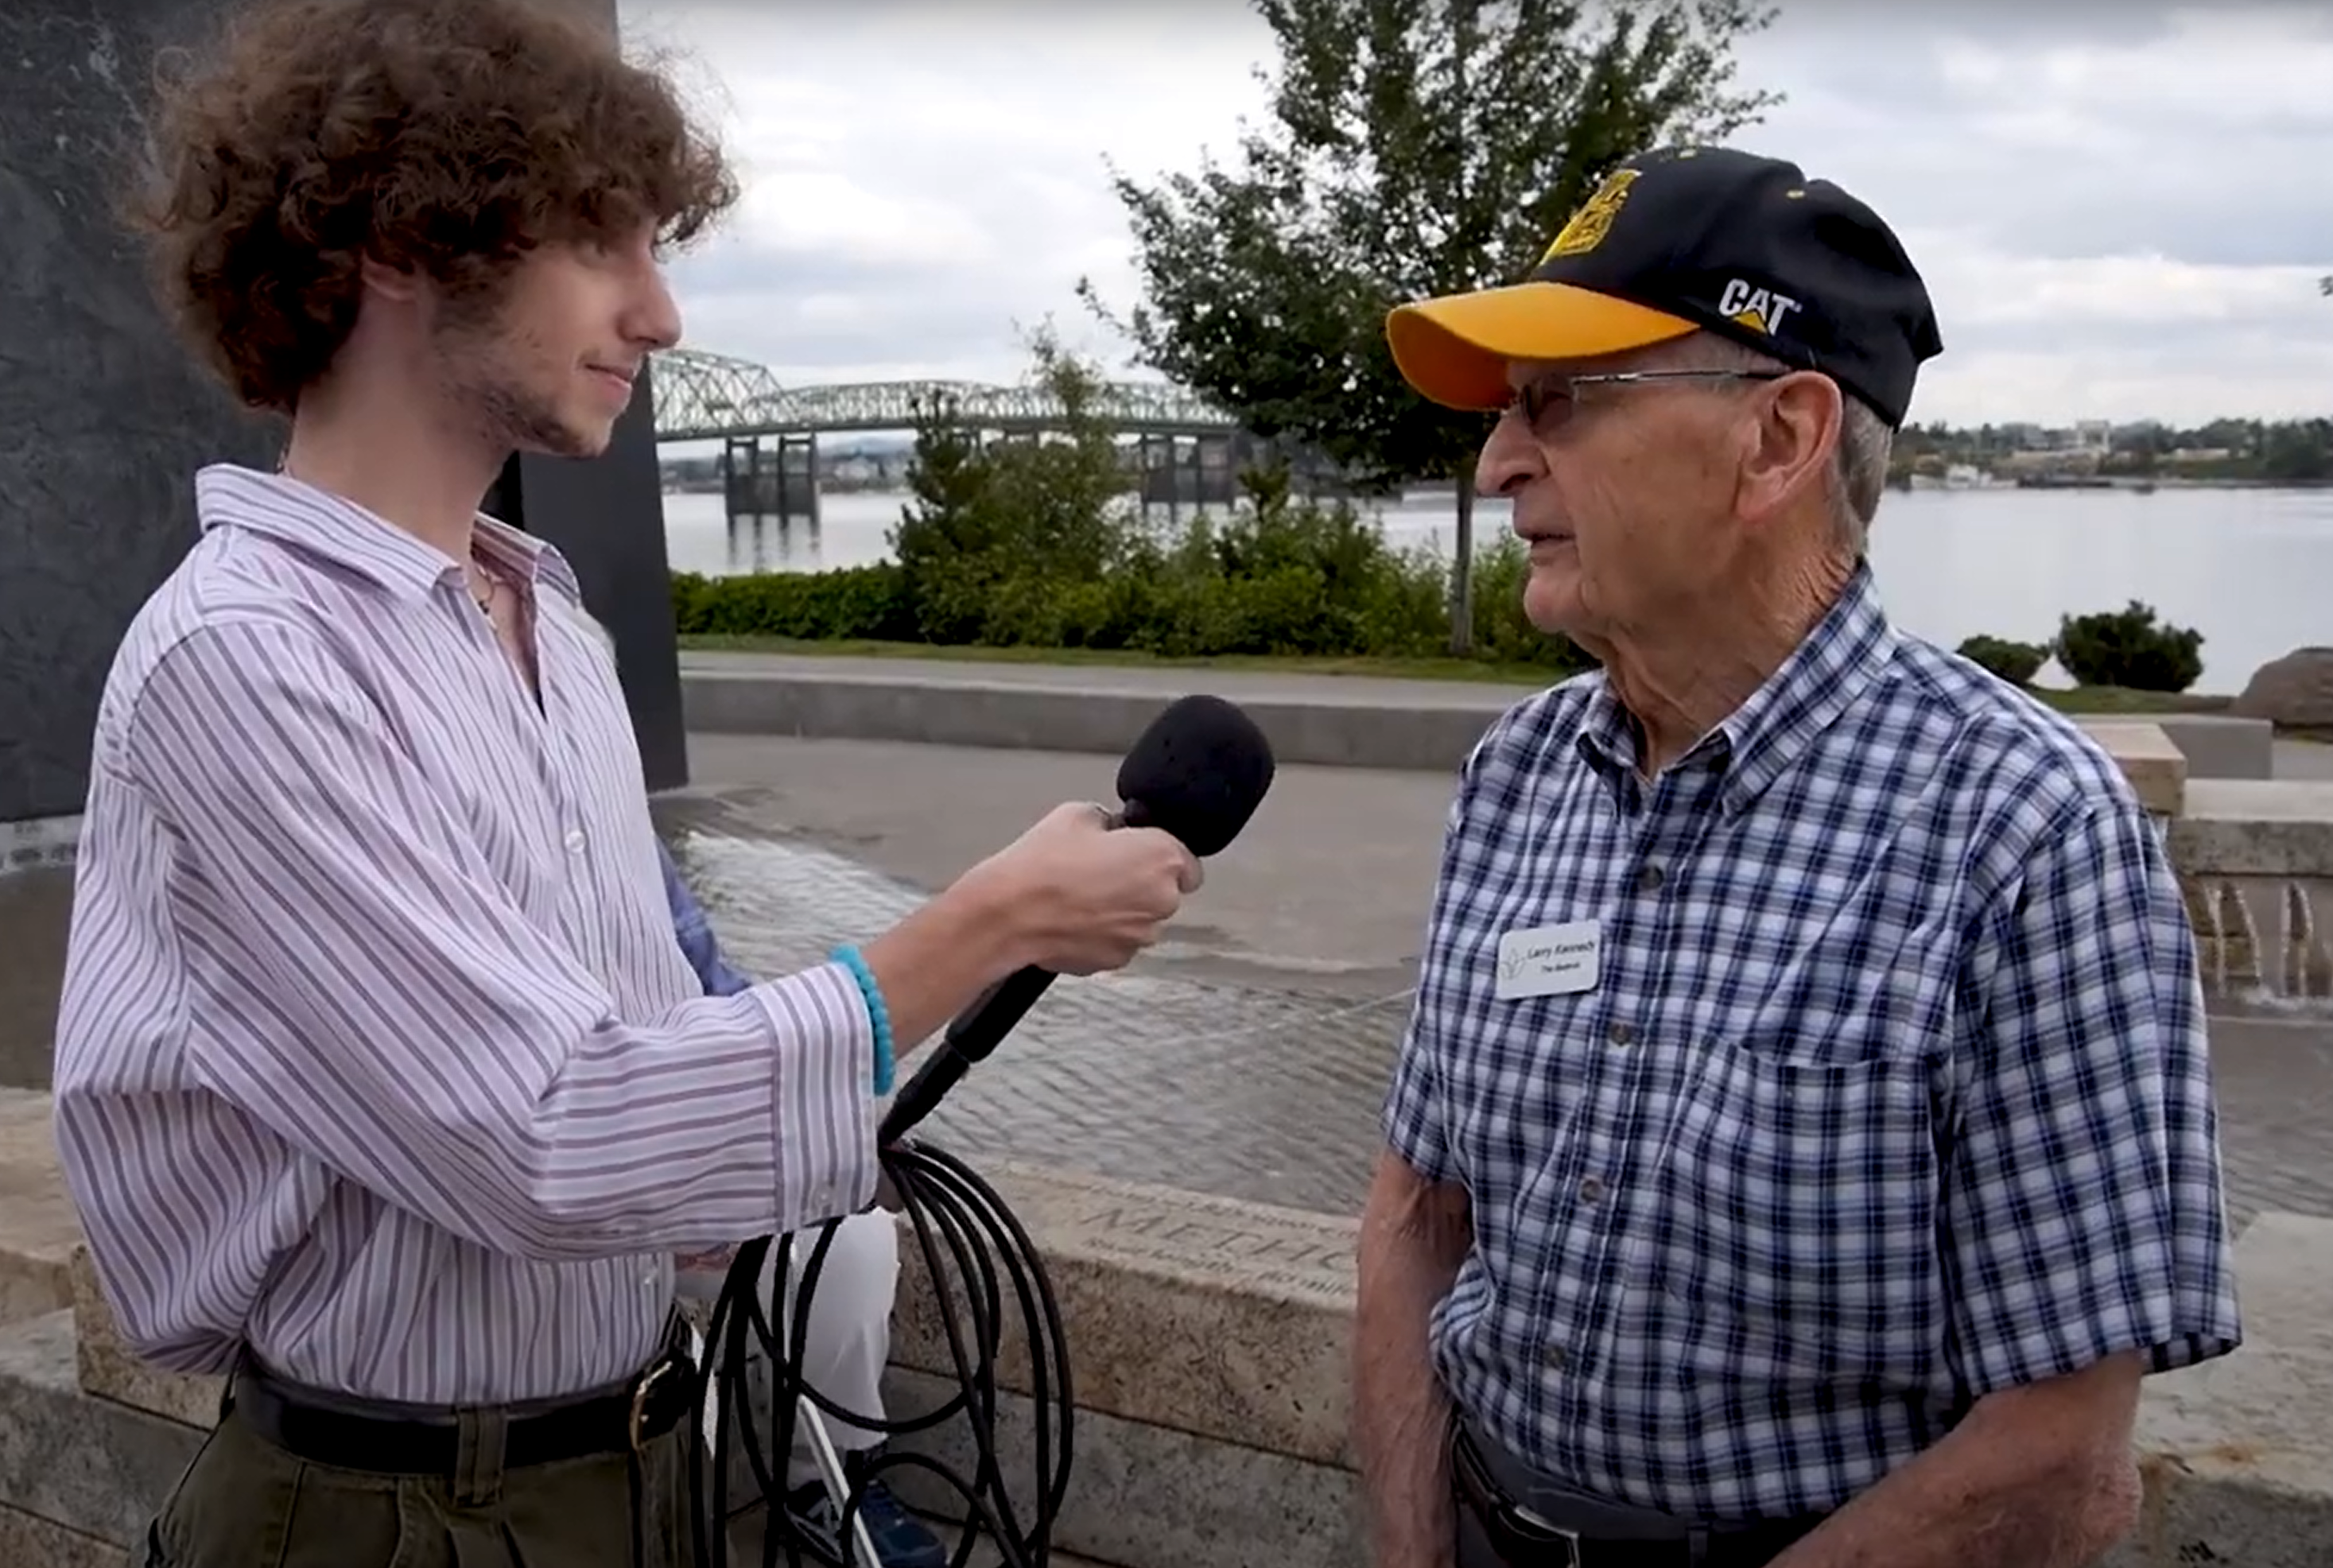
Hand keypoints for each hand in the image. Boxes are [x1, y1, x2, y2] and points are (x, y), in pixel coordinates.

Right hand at [961, 801, 1202, 975]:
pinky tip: (1074, 917)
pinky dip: (1103, 932)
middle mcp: (1161, 902)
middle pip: (1165, 892)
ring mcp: (1139, 937)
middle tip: (1102, 870)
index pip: (1188, 862)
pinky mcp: (1116, 960)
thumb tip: (1111, 830)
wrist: (1008, 914)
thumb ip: (1109, 822)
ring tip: (1082, 895)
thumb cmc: (1042, 865)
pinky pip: (1118, 941)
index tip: (1140, 853)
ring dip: (1122, 909)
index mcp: (1162, 859)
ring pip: (1141, 920)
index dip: (1162, 855)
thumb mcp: (1077, 814)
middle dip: (1140, 882)